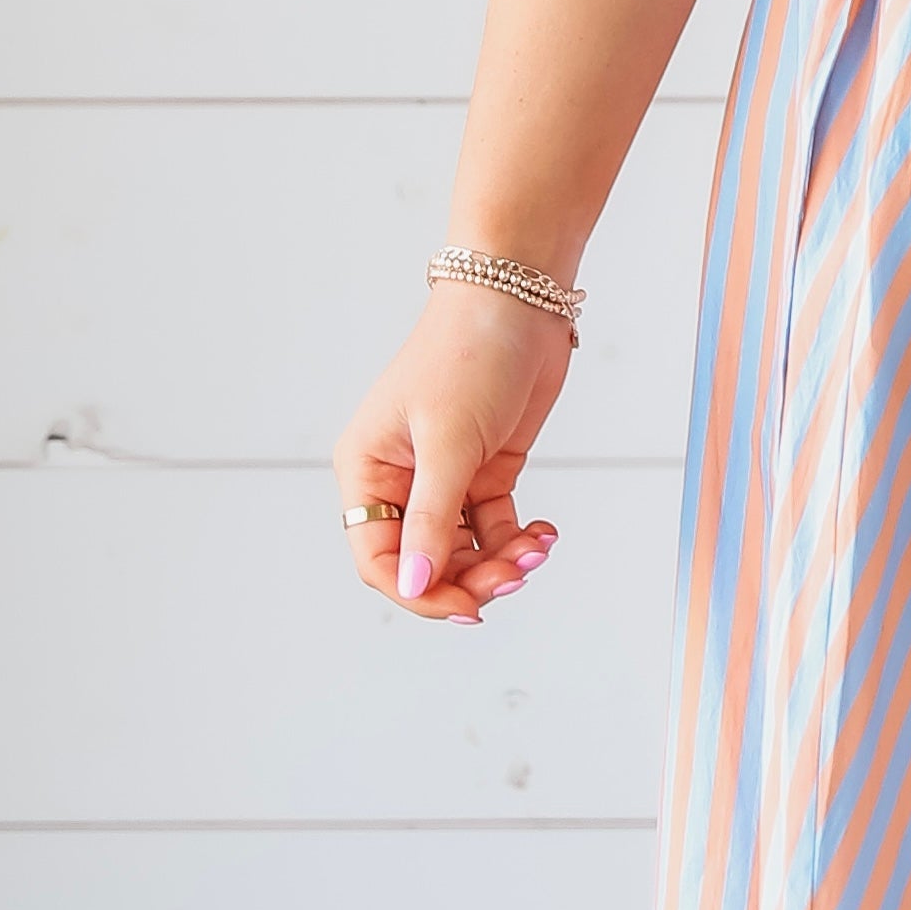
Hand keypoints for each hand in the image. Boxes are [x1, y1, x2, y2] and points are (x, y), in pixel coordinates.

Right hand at [333, 291, 571, 623]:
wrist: (520, 302)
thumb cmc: (468, 354)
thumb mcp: (448, 443)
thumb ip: (434, 521)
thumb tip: (416, 586)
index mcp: (367, 469)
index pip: (378, 557)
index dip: (418, 591)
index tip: (466, 607)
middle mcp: (400, 479)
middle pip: (424, 562)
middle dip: (469, 579)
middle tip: (514, 577)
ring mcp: (445, 477)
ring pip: (464, 551)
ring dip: (500, 563)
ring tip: (536, 551)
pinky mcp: (486, 471)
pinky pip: (495, 528)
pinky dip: (519, 541)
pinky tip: (543, 536)